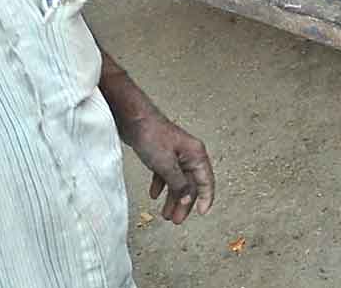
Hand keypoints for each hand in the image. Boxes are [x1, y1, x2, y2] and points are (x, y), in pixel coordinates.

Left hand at [118, 104, 214, 222]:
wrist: (134, 119)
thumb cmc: (152, 136)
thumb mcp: (166, 165)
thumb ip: (179, 184)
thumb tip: (189, 200)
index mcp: (196, 155)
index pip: (206, 181)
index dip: (205, 198)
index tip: (202, 213)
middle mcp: (189, 155)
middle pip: (191, 184)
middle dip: (184, 203)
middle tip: (177, 220)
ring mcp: (176, 154)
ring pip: (178, 181)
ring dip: (172, 197)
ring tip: (165, 214)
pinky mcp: (162, 154)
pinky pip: (166, 174)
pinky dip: (161, 185)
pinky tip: (154, 195)